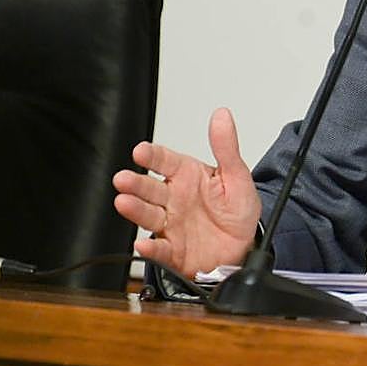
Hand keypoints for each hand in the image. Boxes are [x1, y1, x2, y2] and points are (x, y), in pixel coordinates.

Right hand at [112, 107, 261, 276]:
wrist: (244, 245)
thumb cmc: (237, 209)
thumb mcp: (237, 175)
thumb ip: (226, 147)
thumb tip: (223, 115)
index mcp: (187, 176)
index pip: (164, 161)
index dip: (151, 155)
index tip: (140, 151)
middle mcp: (173, 198)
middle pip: (149, 188)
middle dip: (134, 183)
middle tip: (122, 179)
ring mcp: (171, 224)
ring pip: (148, 215)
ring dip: (135, 209)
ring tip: (124, 202)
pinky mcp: (173, 250)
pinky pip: (161, 250)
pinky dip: (150, 249)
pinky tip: (142, 243)